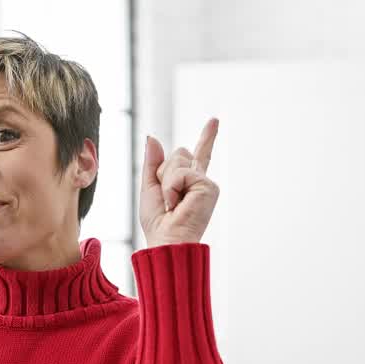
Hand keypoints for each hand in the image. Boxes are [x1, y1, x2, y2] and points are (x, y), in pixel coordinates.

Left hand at [139, 118, 219, 247]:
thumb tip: (152, 137)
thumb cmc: (158, 222)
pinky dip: (172, 187)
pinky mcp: (208, 186)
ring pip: (179, 159)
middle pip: (179, 152)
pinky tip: (177, 204)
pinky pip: (181, 173)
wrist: (166, 240)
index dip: (207, 137)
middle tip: (168, 199)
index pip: (198, 154)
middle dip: (164, 172)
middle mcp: (200, 180)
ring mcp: (206, 183)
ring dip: (167, 181)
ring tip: (172, 203)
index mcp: (188, 181)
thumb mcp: (149, 187)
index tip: (214, 121)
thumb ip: (152, 163)